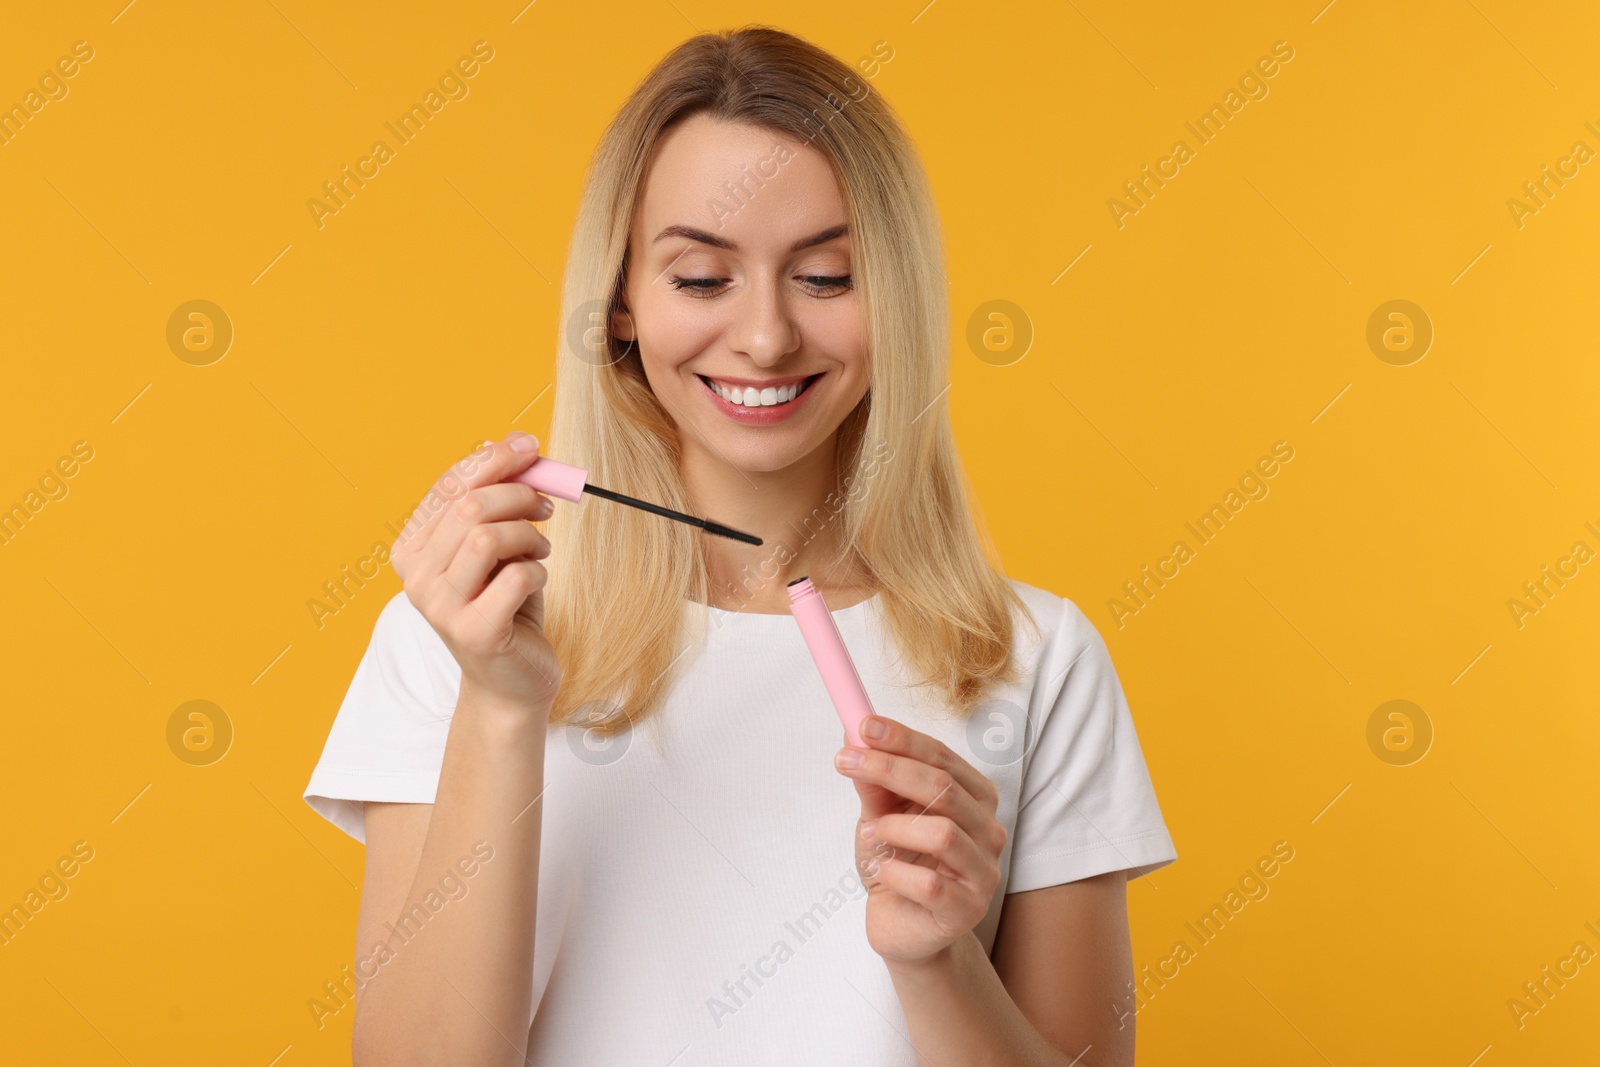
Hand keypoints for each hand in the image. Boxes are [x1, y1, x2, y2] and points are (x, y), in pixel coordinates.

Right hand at [391, 432, 561, 709]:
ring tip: (540, 548)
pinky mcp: (474, 632)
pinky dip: (537, 570)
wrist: (512, 681)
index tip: (529, 447)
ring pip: (488, 537)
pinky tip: (536, 579)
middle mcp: (417, 577)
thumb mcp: (498, 546)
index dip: (492, 460)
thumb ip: (496, 500)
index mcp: (412, 549)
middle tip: (547, 504)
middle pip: (469, 506)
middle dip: (518, 494)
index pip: (449, 485)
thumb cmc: (506, 606)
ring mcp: (441, 608)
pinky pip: (515, 576)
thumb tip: (510, 442)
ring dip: (528, 533)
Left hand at [834, 716, 1006, 965]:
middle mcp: (988, 830)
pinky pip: (929, 883)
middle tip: (846, 761)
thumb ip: (873, 781)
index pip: (941, 757)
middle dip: (889, 768)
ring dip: (893, 828)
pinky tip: (882, 870)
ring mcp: (983, 871)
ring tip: (871, 836)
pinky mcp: (968, 909)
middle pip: (943, 787)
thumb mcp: (879, 815)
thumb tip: (852, 734)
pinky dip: (894, 871)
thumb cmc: (899, 863)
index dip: (901, 738)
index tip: (862, 725)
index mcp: (974, 798)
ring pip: (942, 833)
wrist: (902, 926)